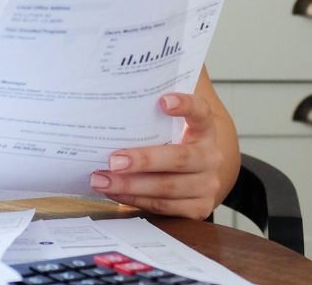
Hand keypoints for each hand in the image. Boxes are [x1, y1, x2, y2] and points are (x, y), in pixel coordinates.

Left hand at [89, 93, 226, 219]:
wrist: (193, 177)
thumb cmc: (170, 144)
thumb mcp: (167, 128)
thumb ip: (149, 116)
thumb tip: (108, 106)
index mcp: (204, 129)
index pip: (200, 112)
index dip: (185, 105)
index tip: (163, 101)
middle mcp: (210, 157)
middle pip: (178, 158)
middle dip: (143, 160)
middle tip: (113, 161)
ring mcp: (207, 185)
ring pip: (166, 187)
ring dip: (130, 185)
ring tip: (101, 180)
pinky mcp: (198, 209)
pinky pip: (161, 206)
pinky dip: (134, 199)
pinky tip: (114, 192)